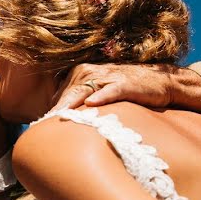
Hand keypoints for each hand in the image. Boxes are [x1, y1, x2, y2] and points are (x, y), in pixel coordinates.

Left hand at [50, 63, 200, 117]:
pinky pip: (111, 90)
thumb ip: (80, 102)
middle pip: (68, 93)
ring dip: (71, 104)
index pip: (61, 92)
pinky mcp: (126, 84)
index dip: (52, 109)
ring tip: (57, 118)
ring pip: (84, 90)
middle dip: (57, 110)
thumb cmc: (127, 91)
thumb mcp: (100, 93)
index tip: (39, 127)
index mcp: (82, 73)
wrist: (161, 83)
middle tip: (41, 128)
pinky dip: (102, 96)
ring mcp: (108, 77)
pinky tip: (92, 103)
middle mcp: (91, 71)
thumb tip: (60, 120)